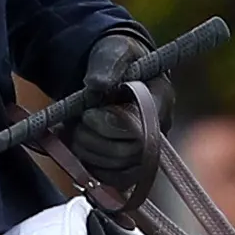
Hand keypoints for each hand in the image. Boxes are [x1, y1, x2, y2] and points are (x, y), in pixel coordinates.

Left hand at [60, 31, 162, 199]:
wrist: (112, 74)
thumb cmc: (117, 60)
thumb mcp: (114, 51)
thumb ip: (108, 64)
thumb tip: (97, 85)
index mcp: (161, 103)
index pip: (142, 129)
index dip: (110, 127)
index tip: (88, 112)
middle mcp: (158, 133)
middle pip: (130, 155)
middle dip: (94, 141)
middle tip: (76, 123)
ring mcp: (145, 153)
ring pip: (119, 172)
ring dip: (88, 154)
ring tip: (74, 131)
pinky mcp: (129, 166)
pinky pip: (112, 183)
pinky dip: (88, 169)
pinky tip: (76, 148)